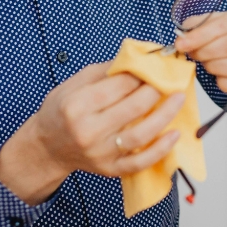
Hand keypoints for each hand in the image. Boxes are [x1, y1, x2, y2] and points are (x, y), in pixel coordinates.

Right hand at [0, 62, 184, 204]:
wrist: (47, 147)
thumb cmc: (61, 112)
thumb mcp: (73, 84)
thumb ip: (104, 70)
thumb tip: (136, 57)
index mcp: (77, 105)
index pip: (118, 85)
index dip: (141, 73)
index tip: (153, 66)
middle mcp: (89, 131)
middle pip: (133, 107)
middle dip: (156, 89)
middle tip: (169, 78)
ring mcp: (101, 153)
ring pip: (141, 135)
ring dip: (165, 115)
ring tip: (179, 99)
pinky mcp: (110, 169)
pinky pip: (140, 162)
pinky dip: (161, 150)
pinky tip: (175, 134)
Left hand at [173, 3, 226, 98]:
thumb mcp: (219, 21)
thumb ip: (200, 25)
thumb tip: (184, 37)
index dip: (202, 35)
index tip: (183, 43)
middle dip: (207, 51)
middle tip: (194, 54)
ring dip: (215, 66)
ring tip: (207, 63)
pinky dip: (224, 83)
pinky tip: (219, 76)